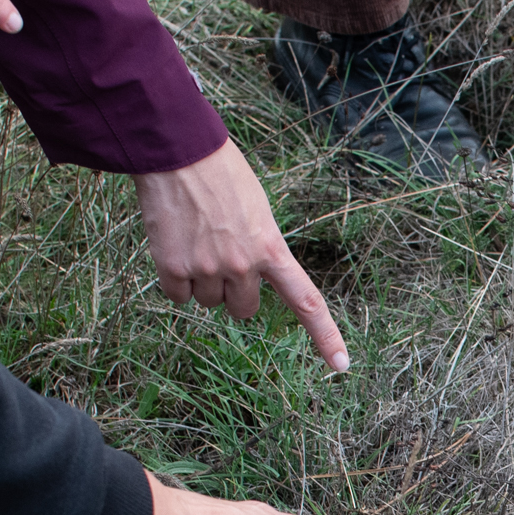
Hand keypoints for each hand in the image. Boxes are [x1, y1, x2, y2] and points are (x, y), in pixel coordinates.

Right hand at [132, 142, 349, 371]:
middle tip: (222, 256)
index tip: (341, 364)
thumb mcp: (258, 209)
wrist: (176, 150)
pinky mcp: (173, 268)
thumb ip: (262, 247)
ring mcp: (207, 269)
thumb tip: (250, 278)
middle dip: (234, 292)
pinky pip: (178, 296)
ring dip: (202, 282)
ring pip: (208, 303)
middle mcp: (242, 265)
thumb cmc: (220, 173)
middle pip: (242, 311)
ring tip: (196, 240)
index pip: (306, 300)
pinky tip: (175, 245)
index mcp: (271, 248)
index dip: (325, 335)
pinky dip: (176, 279)